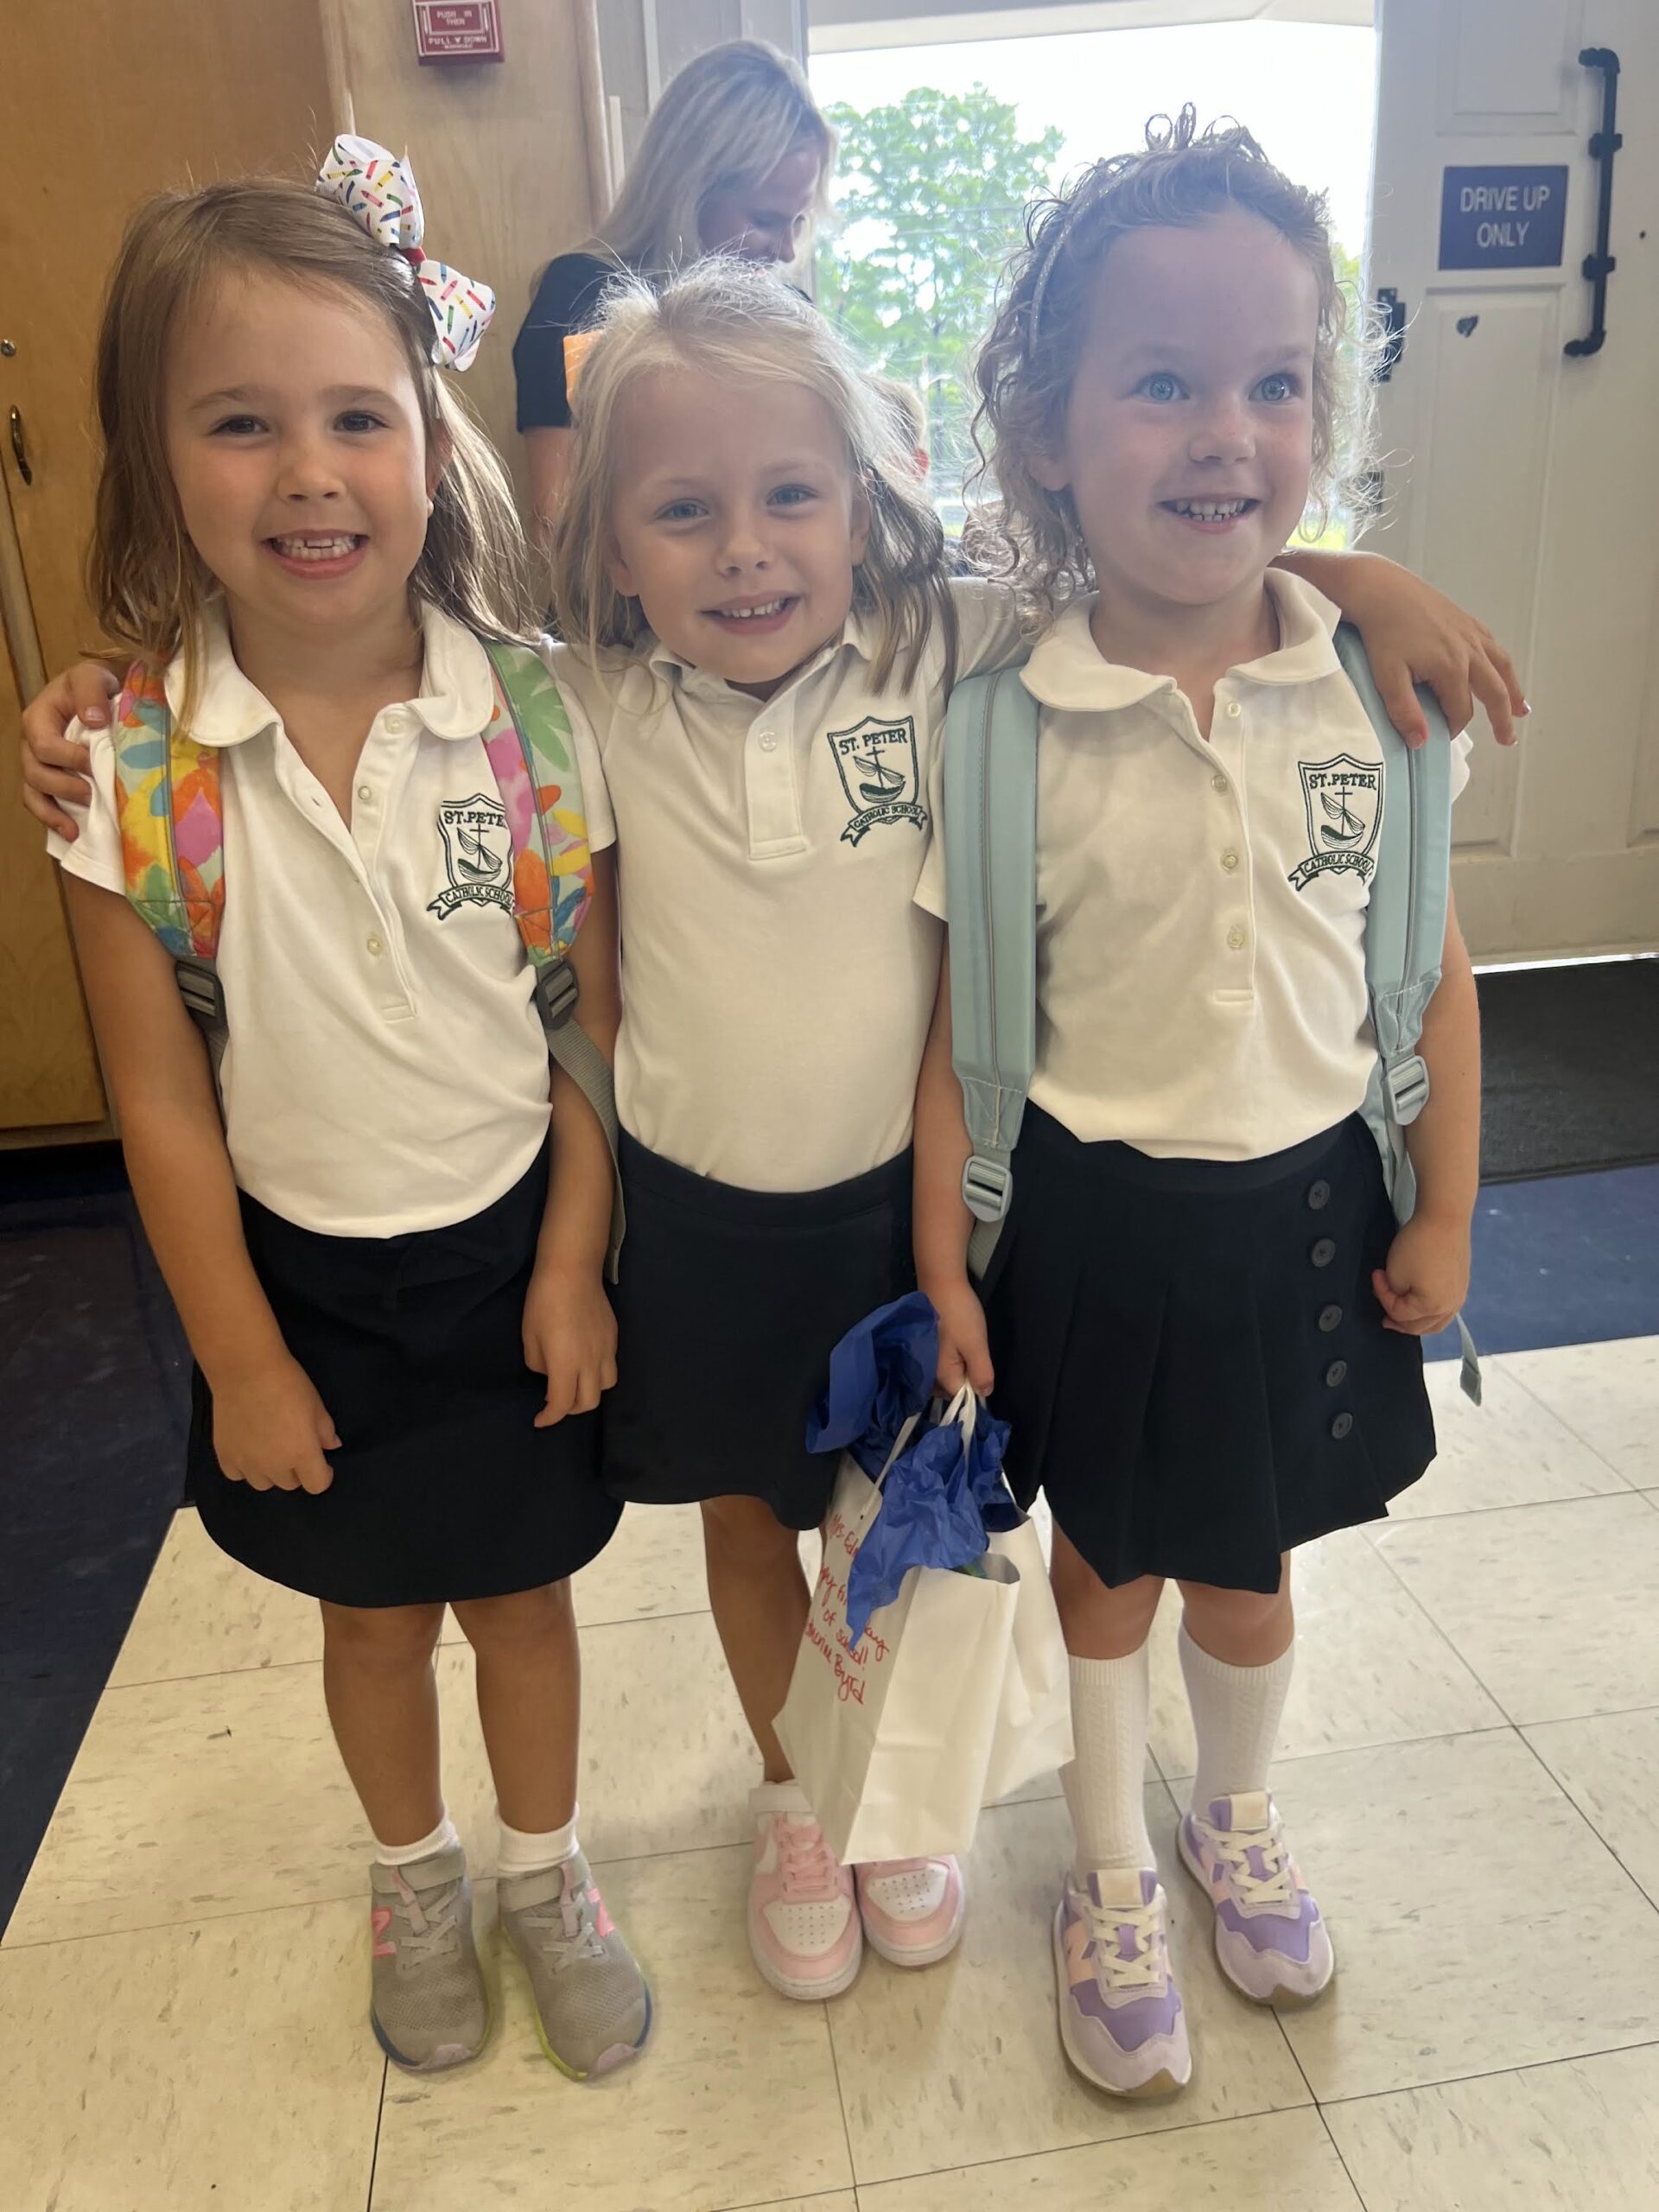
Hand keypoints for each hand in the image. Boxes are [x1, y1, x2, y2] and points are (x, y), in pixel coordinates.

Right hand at [19, 662, 118, 838]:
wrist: (101, 695)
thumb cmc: (94, 685)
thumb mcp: (92, 677)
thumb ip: (90, 692)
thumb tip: (94, 720)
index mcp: (38, 719)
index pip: (43, 744)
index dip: (66, 758)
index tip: (92, 763)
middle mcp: (32, 745)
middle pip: (35, 773)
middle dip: (62, 787)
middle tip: (92, 795)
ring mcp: (39, 765)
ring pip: (34, 793)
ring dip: (54, 812)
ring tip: (76, 828)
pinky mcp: (50, 781)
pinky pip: (42, 805)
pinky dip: (54, 820)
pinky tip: (72, 834)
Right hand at [211, 1352, 339, 1491]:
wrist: (245, 1370)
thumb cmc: (288, 1383)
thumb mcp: (316, 1405)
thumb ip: (325, 1432)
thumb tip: (331, 1447)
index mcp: (301, 1454)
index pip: (317, 1485)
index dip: (323, 1475)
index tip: (322, 1462)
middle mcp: (273, 1466)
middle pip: (290, 1484)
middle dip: (297, 1470)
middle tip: (294, 1447)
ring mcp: (246, 1463)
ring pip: (263, 1483)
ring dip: (270, 1472)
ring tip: (269, 1450)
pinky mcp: (224, 1455)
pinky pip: (236, 1475)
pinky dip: (244, 1467)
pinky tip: (247, 1450)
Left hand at [523, 1258, 616, 1424]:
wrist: (572, 1270)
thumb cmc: (543, 1302)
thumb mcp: (529, 1337)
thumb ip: (539, 1364)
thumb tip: (549, 1371)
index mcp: (566, 1364)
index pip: (563, 1404)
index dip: (550, 1418)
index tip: (539, 1420)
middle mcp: (591, 1362)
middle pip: (590, 1402)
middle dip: (571, 1409)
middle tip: (556, 1403)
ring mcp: (606, 1349)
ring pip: (607, 1385)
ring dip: (590, 1392)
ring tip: (575, 1384)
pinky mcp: (613, 1337)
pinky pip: (610, 1365)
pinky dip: (598, 1373)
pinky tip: (584, 1361)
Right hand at [924, 1273, 994, 1395]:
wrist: (940, 1281)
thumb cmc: (958, 1314)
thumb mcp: (976, 1345)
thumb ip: (981, 1372)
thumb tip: (984, 1393)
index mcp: (939, 1375)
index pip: (960, 1396)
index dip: (975, 1387)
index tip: (982, 1369)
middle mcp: (928, 1371)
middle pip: (950, 1388)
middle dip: (965, 1379)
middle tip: (975, 1356)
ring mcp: (925, 1359)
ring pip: (945, 1375)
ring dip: (959, 1368)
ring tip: (968, 1349)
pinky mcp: (926, 1347)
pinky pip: (940, 1363)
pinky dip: (952, 1359)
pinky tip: (959, 1344)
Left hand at [1332, 555, 1526, 746]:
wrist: (1382, 590)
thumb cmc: (1382, 633)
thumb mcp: (1387, 677)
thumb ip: (1405, 711)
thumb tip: (1421, 742)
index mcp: (1452, 668)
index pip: (1461, 711)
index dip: (1453, 729)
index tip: (1440, 737)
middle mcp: (1470, 651)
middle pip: (1494, 692)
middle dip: (1501, 719)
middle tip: (1508, 740)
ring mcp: (1471, 634)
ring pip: (1501, 667)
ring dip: (1514, 690)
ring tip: (1523, 710)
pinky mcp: (1466, 620)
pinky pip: (1492, 646)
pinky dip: (1501, 663)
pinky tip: (1500, 670)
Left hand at [1372, 1214, 1471, 1337]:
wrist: (1444, 1219)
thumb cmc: (1417, 1246)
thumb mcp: (1396, 1273)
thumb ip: (1392, 1294)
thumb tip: (1395, 1297)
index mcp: (1432, 1307)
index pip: (1399, 1313)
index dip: (1383, 1296)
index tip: (1376, 1276)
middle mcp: (1450, 1308)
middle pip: (1419, 1327)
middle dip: (1399, 1321)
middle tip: (1384, 1316)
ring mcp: (1459, 1298)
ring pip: (1436, 1324)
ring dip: (1416, 1323)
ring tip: (1402, 1318)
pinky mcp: (1462, 1286)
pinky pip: (1446, 1311)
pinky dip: (1431, 1315)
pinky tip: (1422, 1309)